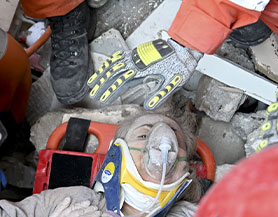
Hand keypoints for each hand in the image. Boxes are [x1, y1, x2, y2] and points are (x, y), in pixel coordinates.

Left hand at [35, 197, 99, 216]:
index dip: (92, 216)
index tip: (98, 213)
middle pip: (77, 213)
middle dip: (88, 209)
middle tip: (95, 208)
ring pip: (69, 209)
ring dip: (79, 205)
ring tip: (87, 203)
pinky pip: (57, 209)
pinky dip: (63, 203)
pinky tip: (68, 199)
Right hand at [87, 36, 201, 109]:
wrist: (184, 49)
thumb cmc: (179, 67)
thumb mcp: (171, 84)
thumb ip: (159, 95)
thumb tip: (148, 106)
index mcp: (142, 71)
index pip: (122, 83)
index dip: (111, 92)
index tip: (103, 100)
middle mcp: (136, 62)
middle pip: (114, 74)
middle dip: (102, 85)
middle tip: (93, 94)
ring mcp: (136, 56)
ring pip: (115, 64)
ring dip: (102, 73)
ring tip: (93, 82)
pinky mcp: (138, 52)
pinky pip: (121, 56)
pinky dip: (111, 62)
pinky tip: (107, 66)